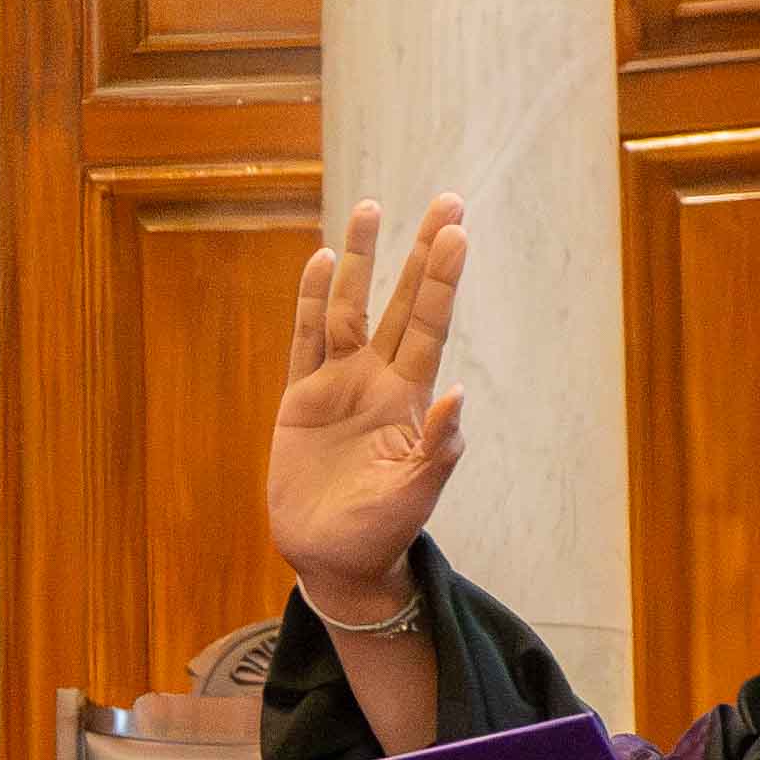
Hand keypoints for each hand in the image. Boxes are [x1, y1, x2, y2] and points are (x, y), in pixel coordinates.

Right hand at [264, 198, 470, 622]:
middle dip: (420, 253)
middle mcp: (377, 379)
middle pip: (401, 302)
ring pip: (350, 307)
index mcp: (410, 399)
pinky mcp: (300, 399)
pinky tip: (322, 262)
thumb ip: (437, 447)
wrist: (333, 559)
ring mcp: (338, 384)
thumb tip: (458, 394)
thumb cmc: (381, 531)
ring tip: (372, 207)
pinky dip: (311, 301)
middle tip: (446, 200)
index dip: (441, 280)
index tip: (456, 233)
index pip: (429, 325)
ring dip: (362, 260)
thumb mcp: (415, 494)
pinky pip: (305, 340)